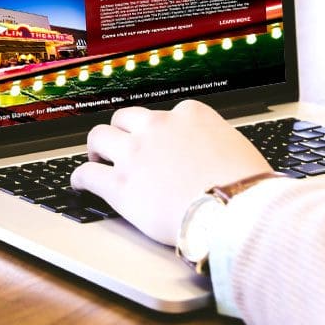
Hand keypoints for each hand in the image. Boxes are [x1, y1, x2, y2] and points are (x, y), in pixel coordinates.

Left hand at [70, 99, 272, 244]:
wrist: (233, 209)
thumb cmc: (244, 185)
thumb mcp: (238, 148)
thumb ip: (219, 144)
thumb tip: (220, 156)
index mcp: (190, 114)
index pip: (167, 114)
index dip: (161, 131)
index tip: (159, 142)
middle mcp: (158, 126)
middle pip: (126, 118)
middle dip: (122, 130)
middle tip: (120, 145)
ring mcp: (135, 154)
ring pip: (100, 136)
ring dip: (96, 147)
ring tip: (96, 158)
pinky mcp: (120, 185)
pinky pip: (87, 174)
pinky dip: (80, 178)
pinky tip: (79, 184)